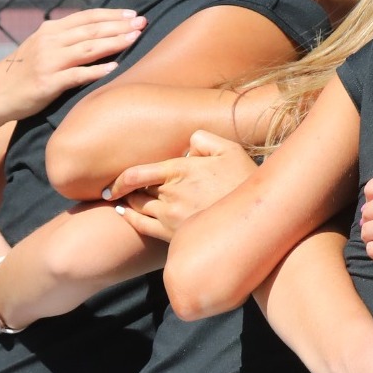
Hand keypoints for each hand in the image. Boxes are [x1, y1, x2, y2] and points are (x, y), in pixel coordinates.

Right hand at [0, 9, 146, 118]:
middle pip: (91, 30)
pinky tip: (114, 68)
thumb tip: (102, 29)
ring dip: (114, 43)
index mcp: (51, 30)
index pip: (86, 17)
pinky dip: (96, 71)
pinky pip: (76, 75)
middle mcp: (49, 42)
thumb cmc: (27, 69)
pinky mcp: (47, 83)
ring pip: (87, 49)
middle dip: (119, 25)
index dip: (112, 14)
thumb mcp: (44, 45)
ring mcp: (48, 62)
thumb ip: (67, 37)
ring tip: (135, 39)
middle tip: (143, 23)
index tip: (134, 14)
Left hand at [106, 131, 257, 240]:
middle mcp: (171, 193)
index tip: (115, 181)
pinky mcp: (174, 234)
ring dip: (128, 202)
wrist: (256, 217)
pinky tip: (125, 214)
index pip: (136, 174)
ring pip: (137, 206)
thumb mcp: (231, 150)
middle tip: (118, 189)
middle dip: (127, 189)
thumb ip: (204, 139)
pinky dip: (129, 219)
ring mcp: (170, 215)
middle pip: (137, 190)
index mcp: (180, 170)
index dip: (120, 179)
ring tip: (123, 199)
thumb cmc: (246, 181)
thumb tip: (187, 143)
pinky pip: (142, 226)